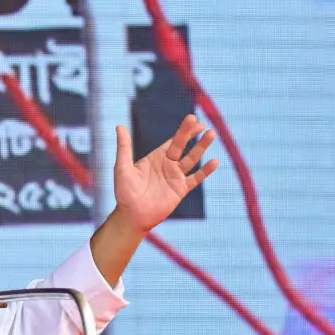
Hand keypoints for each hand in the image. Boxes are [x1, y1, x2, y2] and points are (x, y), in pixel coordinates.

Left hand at [111, 115, 218, 231]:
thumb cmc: (124, 192)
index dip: (182, 130)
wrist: (132, 215)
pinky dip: (205, 171)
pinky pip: (195, 178)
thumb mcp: (122, 167)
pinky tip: (215, 162)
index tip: (192, 119)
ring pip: (192, 159)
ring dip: (201, 147)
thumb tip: (119, 126)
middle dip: (192, 134)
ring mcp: (175, 177)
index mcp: (156, 157)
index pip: (172, 140)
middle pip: (183, 146)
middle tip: (202, 123)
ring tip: (211, 134)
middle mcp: (167, 165)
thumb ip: (124, 147)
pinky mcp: (181, 190)